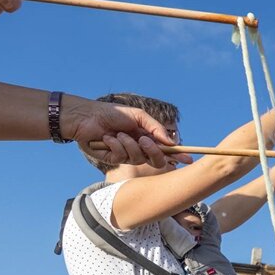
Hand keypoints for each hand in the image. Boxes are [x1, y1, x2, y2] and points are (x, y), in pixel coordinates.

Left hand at [61, 95, 175, 167]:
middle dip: (153, 151)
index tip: (188, 159)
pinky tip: (107, 138)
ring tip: (117, 133)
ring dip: (129, 144)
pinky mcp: (113, 160)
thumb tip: (170, 142)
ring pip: (139, 158)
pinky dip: (116, 145)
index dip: (177, 155)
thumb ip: (155, 128)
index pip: (165, 150)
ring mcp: (126, 155)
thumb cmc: (111, 113)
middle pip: (156, 160)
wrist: (86, 116)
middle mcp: (139, 148)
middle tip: (145, 140)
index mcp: (146, 138)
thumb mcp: (137, 116)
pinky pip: (122, 157)